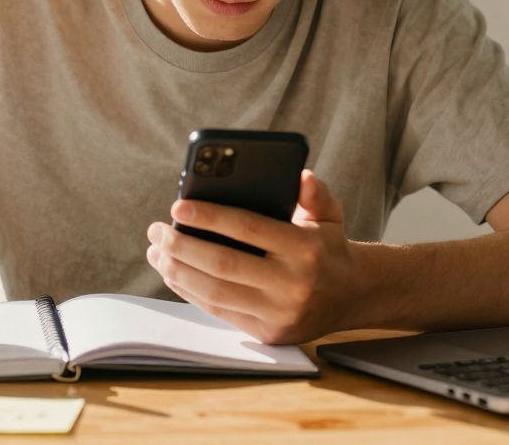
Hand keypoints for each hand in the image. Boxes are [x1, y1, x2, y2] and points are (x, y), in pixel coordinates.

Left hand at [146, 170, 358, 343]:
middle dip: (181, 246)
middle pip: (223, 264)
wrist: (352, 296)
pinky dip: (190, 292)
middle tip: (156, 230)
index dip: (209, 217)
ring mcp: (279, 313)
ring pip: (215, 292)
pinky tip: (172, 273)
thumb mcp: (330, 216)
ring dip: (177, 271)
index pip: (248, 228)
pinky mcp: (268, 333)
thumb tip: (301, 175)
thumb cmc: (328, 247)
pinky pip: (219, 311)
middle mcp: (293, 284)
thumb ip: (316, 194)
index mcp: (306, 249)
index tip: (178, 207)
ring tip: (156, 252)